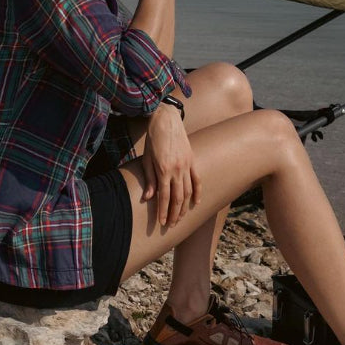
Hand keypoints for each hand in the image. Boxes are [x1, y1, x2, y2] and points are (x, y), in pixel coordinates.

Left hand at [141, 102, 201, 226]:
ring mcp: (187, 165)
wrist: (166, 119)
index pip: (165, 197)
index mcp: (164, 170)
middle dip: (175, 213)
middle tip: (172, 225)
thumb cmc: (153, 139)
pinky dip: (198, 192)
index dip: (163, 211)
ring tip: (181, 217)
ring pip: (188, 191)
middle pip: (178, 198)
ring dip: (185, 207)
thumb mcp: (147, 159)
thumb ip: (149, 179)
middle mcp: (177, 169)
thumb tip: (149, 198)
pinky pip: (197, 180)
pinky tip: (196, 203)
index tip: (162, 222)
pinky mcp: (192, 160)